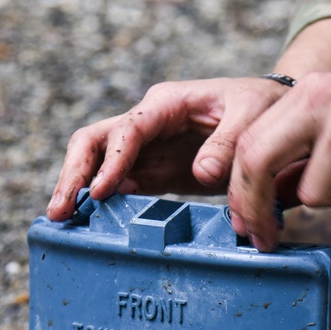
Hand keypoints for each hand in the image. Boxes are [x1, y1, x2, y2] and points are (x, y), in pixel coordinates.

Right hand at [46, 77, 290, 220]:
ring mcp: (146, 148)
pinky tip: (91, 225)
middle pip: (94, 143)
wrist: (271, 114)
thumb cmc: (261, 104)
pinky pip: (119, 186)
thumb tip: (203, 171)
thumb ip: (229, 141)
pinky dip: (103, 204)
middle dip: (73, 174)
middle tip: (60, 210)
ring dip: (78, 191)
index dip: (111, 161)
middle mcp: (147, 123)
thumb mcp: (253, 113)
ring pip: (97, 164)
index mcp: (166, 104)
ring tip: (63, 221)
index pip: (127, 130)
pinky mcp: (154, 172)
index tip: (99, 192)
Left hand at [227, 71, 330, 250]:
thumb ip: (301, 158)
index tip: (243, 223)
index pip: (249, 142)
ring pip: (313, 193)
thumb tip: (263, 199)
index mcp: (308, 92)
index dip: (238, 189)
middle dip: (255, 208)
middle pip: (258, 161)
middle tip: (262, 240)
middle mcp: (321, 100)